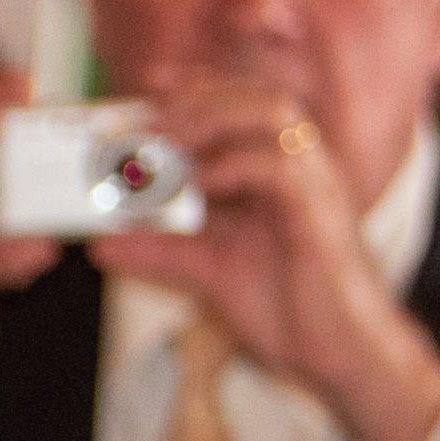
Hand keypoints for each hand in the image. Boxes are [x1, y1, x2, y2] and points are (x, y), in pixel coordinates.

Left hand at [105, 79, 439, 440]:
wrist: (338, 355)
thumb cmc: (288, 308)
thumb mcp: (210, 270)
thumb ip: (160, 251)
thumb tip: (102, 244)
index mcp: (281, 173)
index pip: (245, 104)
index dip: (197, 87)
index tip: (147, 85)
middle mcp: (303, 169)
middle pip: (259, 96)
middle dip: (199, 96)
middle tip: (147, 118)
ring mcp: (316, 187)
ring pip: (275, 116)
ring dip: (214, 118)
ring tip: (167, 140)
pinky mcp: (320, 215)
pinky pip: (282, 168)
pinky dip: (236, 165)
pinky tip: (202, 182)